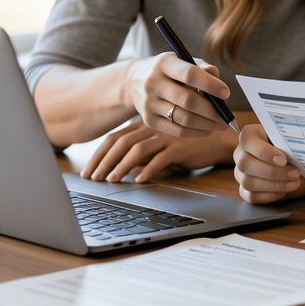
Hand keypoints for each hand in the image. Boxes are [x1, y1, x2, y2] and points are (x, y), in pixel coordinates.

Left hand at [81, 120, 235, 182]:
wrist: (217, 139)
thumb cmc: (185, 143)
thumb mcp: (159, 146)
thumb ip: (143, 152)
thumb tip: (122, 168)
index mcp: (144, 125)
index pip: (114, 138)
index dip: (98, 154)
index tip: (88, 170)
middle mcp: (152, 128)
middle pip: (120, 143)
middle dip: (103, 161)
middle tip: (93, 178)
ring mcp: (166, 136)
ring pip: (137, 150)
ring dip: (121, 166)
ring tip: (111, 180)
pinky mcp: (180, 146)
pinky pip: (160, 158)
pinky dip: (148, 170)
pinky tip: (140, 180)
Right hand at [123, 53, 232, 137]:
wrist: (133, 82)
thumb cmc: (168, 70)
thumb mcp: (181, 60)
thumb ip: (201, 67)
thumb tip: (218, 80)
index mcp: (164, 64)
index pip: (190, 74)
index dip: (210, 85)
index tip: (226, 93)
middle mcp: (153, 83)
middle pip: (188, 101)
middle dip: (213, 111)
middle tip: (228, 117)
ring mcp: (149, 104)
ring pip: (184, 119)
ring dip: (207, 124)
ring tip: (221, 124)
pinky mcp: (148, 120)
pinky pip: (177, 131)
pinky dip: (196, 132)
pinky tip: (208, 129)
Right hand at [233, 124, 304, 203]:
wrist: (287, 155)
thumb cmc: (286, 144)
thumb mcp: (287, 137)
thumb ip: (288, 143)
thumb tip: (298, 155)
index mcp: (249, 135)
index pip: (248, 140)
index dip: (265, 152)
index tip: (284, 160)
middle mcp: (240, 153)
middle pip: (245, 164)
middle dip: (273, 172)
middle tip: (295, 173)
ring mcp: (240, 173)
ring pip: (248, 182)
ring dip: (274, 185)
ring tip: (294, 183)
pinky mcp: (244, 189)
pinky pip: (251, 196)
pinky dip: (270, 195)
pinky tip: (284, 190)